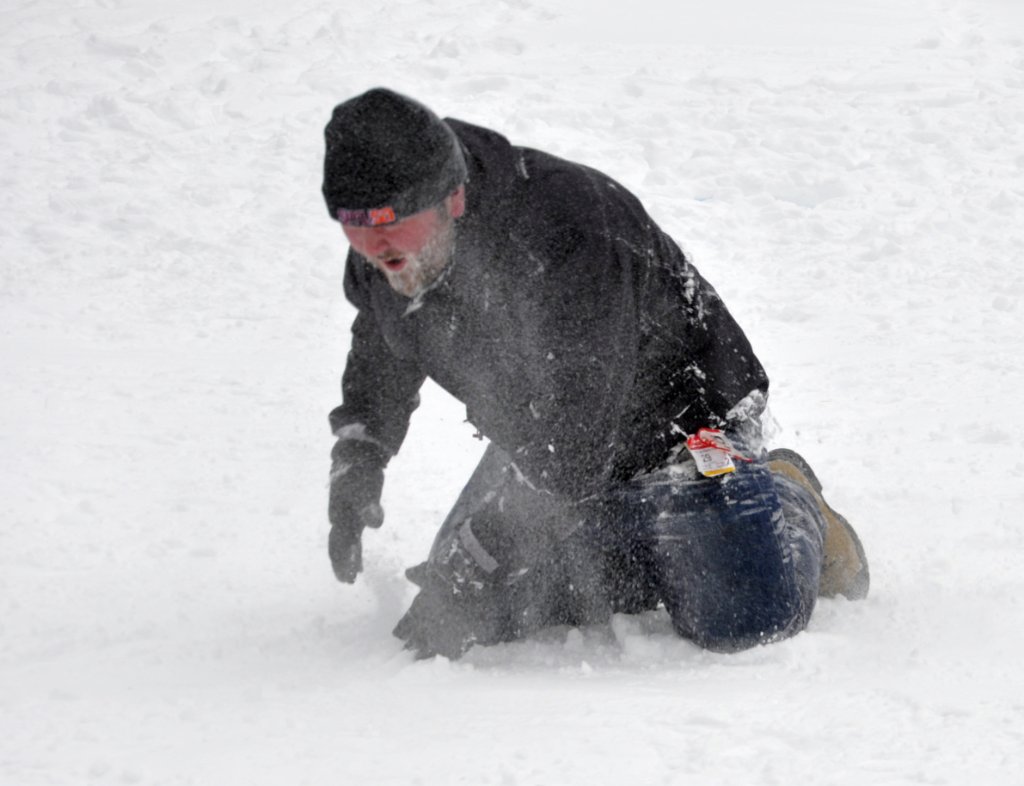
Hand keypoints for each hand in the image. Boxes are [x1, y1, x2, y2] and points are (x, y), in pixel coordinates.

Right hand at [327, 440, 385, 582]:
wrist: (356, 455)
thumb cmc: (360, 473)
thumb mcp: (366, 489)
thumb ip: (370, 506)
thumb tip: (375, 522)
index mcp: (340, 515)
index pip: (341, 542)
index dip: (345, 558)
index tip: (352, 575)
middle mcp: (339, 519)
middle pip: (337, 545)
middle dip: (341, 563)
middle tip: (347, 581)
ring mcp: (344, 517)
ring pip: (341, 543)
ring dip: (345, 559)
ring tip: (351, 578)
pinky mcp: (352, 514)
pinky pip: (349, 537)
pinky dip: (352, 550)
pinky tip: (358, 561)